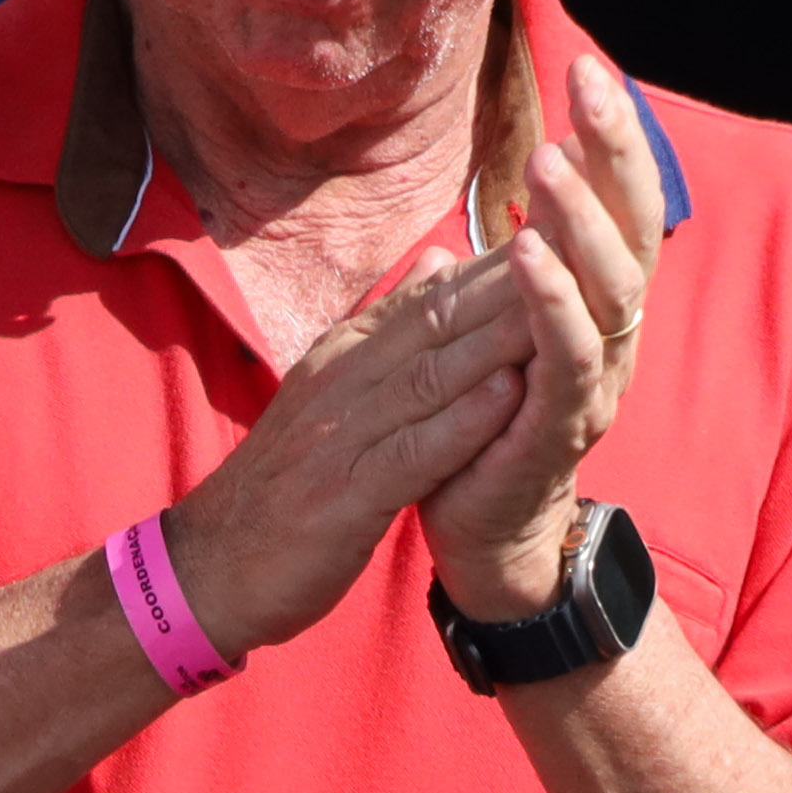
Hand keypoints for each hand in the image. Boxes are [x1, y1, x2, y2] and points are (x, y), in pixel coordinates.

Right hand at [163, 244, 538, 657]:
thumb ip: (386, 325)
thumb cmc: (284, 480)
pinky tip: (508, 397)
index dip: (501, 265)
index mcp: (344, 355)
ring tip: (561, 304)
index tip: (564, 230)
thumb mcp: (333, 389)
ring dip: (498, 340)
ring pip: (431, 376)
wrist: (212, 562)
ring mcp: (340, 434)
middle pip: (437, 323)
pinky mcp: (344, 493)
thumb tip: (440, 258)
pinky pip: (413, 451)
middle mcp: (341, 380)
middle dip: (511, 285)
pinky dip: (462, 422)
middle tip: (579, 245)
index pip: (432, 298)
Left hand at [419, 59, 667, 620]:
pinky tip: (524, 255)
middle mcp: (610, 336)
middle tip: (592, 84)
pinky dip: (550, 303)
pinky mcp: (556, 427)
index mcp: (594, 304)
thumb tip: (535, 170)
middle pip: (631, 231)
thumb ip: (523, 250)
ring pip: (607, 288)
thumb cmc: (488, 411)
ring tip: (549, 161)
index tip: (590, 65)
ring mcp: (591, 382)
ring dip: (579, 222)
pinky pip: (564, 358)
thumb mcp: (503, 317)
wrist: (479, 527)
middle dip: (614, 156)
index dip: (611, 139)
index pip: (615, 205)